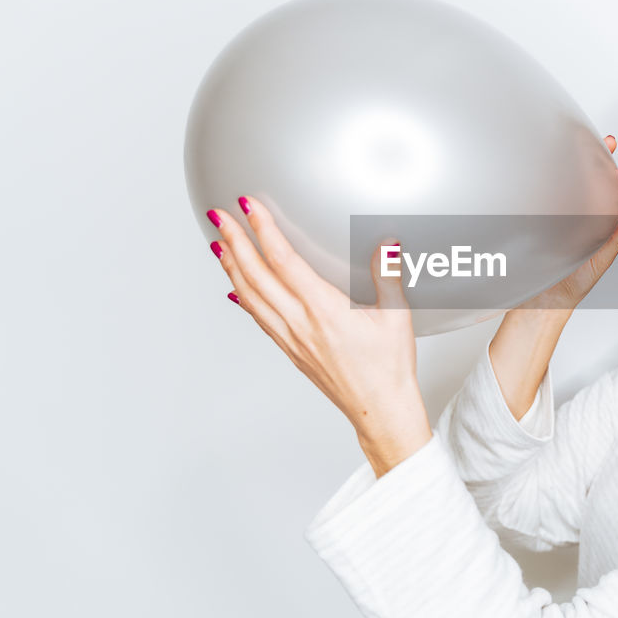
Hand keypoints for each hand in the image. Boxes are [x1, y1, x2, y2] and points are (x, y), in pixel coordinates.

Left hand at [207, 196, 431, 472]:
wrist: (379, 410)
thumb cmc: (389, 368)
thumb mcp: (397, 316)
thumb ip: (387, 275)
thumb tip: (386, 244)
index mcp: (324, 310)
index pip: (284, 261)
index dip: (263, 231)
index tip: (249, 207)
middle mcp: (300, 324)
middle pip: (256, 276)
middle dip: (235, 241)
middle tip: (219, 217)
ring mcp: (291, 339)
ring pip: (250, 297)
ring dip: (232, 267)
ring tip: (220, 244)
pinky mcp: (291, 351)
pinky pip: (259, 318)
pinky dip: (244, 297)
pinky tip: (237, 290)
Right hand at [521, 134, 617, 310]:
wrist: (543, 299)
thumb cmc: (572, 283)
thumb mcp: (600, 258)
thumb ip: (616, 238)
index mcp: (603, 227)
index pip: (617, 200)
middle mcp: (586, 218)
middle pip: (602, 187)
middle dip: (613, 172)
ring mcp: (566, 215)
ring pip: (581, 185)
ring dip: (593, 168)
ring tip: (606, 154)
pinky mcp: (547, 214)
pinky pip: (557, 193)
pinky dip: (564, 176)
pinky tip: (572, 163)